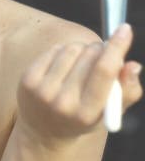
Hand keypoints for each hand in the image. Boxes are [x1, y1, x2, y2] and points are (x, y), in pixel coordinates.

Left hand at [16, 24, 142, 146]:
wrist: (43, 132)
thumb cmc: (82, 118)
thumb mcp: (109, 112)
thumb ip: (127, 90)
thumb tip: (132, 65)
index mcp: (88, 112)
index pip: (104, 71)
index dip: (116, 47)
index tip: (125, 29)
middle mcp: (63, 102)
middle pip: (89, 57)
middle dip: (100, 49)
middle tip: (101, 55)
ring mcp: (42, 91)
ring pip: (71, 50)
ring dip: (82, 49)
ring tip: (81, 63)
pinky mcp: (28, 81)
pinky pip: (53, 51)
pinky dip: (63, 51)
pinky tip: (64, 65)